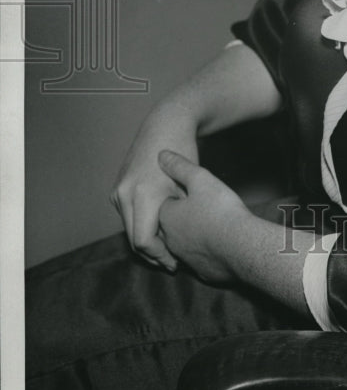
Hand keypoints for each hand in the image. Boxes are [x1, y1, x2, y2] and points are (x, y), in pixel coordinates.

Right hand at [110, 102, 198, 271]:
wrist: (166, 125)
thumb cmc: (185, 153)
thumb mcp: (187, 186)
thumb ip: (178, 217)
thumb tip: (179, 247)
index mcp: (143, 195)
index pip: (144, 241)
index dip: (160, 256)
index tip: (175, 263)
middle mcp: (124, 194)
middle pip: (133, 240)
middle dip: (152, 254)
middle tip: (172, 264)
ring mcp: (117, 190)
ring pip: (129, 229)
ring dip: (145, 241)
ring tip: (167, 250)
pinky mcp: (116, 188)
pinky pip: (126, 215)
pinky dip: (139, 226)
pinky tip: (158, 230)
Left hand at [157, 150, 250, 284]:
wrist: (242, 246)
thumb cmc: (220, 210)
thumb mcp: (201, 179)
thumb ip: (180, 166)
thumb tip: (161, 154)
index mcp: (166, 217)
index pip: (162, 205)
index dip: (175, 197)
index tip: (187, 192)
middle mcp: (170, 241)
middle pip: (169, 227)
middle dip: (179, 218)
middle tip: (196, 208)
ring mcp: (185, 259)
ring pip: (182, 245)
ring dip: (190, 236)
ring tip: (208, 225)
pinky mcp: (202, 272)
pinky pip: (199, 260)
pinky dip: (204, 252)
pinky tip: (217, 245)